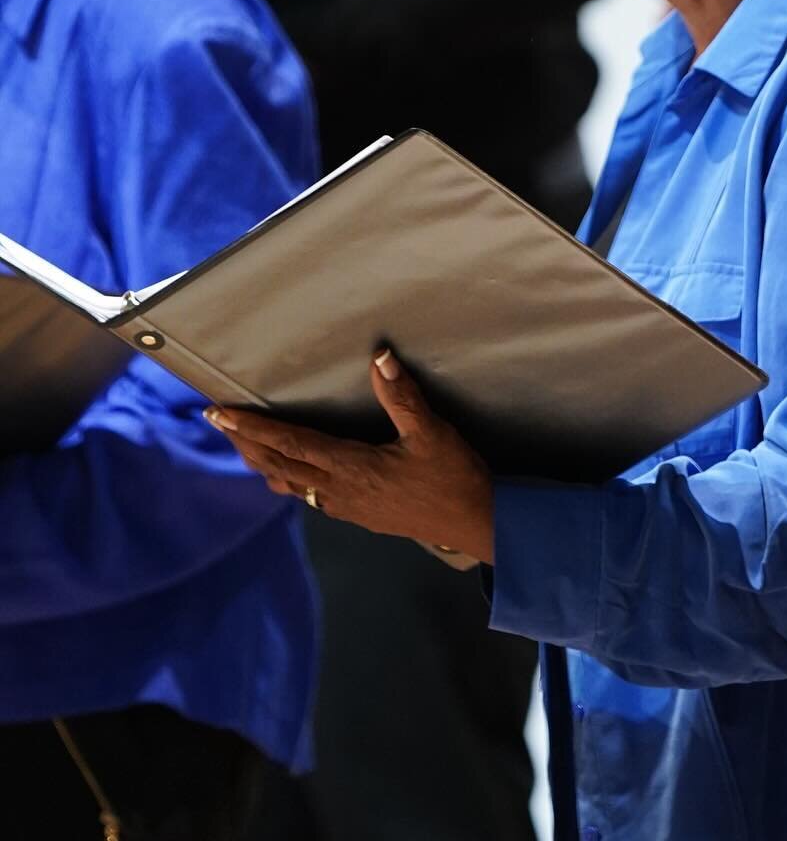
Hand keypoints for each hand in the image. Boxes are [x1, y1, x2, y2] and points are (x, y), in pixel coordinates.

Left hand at [206, 350, 495, 561]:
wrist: (473, 523)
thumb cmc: (453, 477)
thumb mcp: (432, 432)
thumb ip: (403, 396)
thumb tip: (380, 358)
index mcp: (350, 467)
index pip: (289, 445)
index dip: (252, 428)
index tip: (219, 414)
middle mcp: (338, 490)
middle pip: (277, 466)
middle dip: (245, 444)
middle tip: (218, 422)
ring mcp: (345, 506)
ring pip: (289, 484)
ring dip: (262, 462)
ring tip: (245, 444)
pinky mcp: (356, 514)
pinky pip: (306, 495)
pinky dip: (285, 477)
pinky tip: (290, 471)